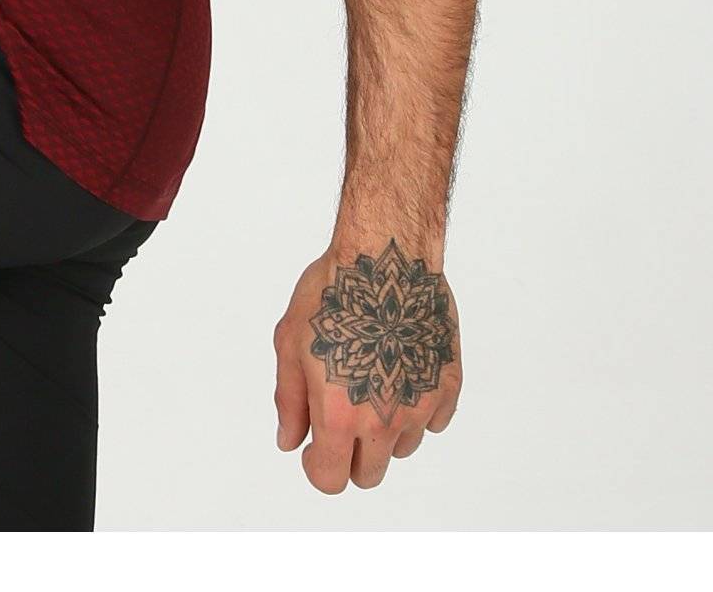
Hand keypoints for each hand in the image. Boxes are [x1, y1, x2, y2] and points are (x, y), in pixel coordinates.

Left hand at [273, 234, 461, 491]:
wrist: (387, 257)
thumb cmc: (334, 291)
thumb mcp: (290, 342)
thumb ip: (290, 400)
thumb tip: (290, 441)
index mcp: (339, 414)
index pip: (330, 480)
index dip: (318, 467)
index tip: (315, 446)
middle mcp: (382, 420)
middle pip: (368, 474)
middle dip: (350, 453)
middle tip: (343, 414)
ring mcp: (419, 406)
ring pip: (401, 448)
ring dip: (385, 430)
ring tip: (372, 379)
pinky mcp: (448, 388)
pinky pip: (433, 422)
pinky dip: (417, 407)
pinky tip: (401, 369)